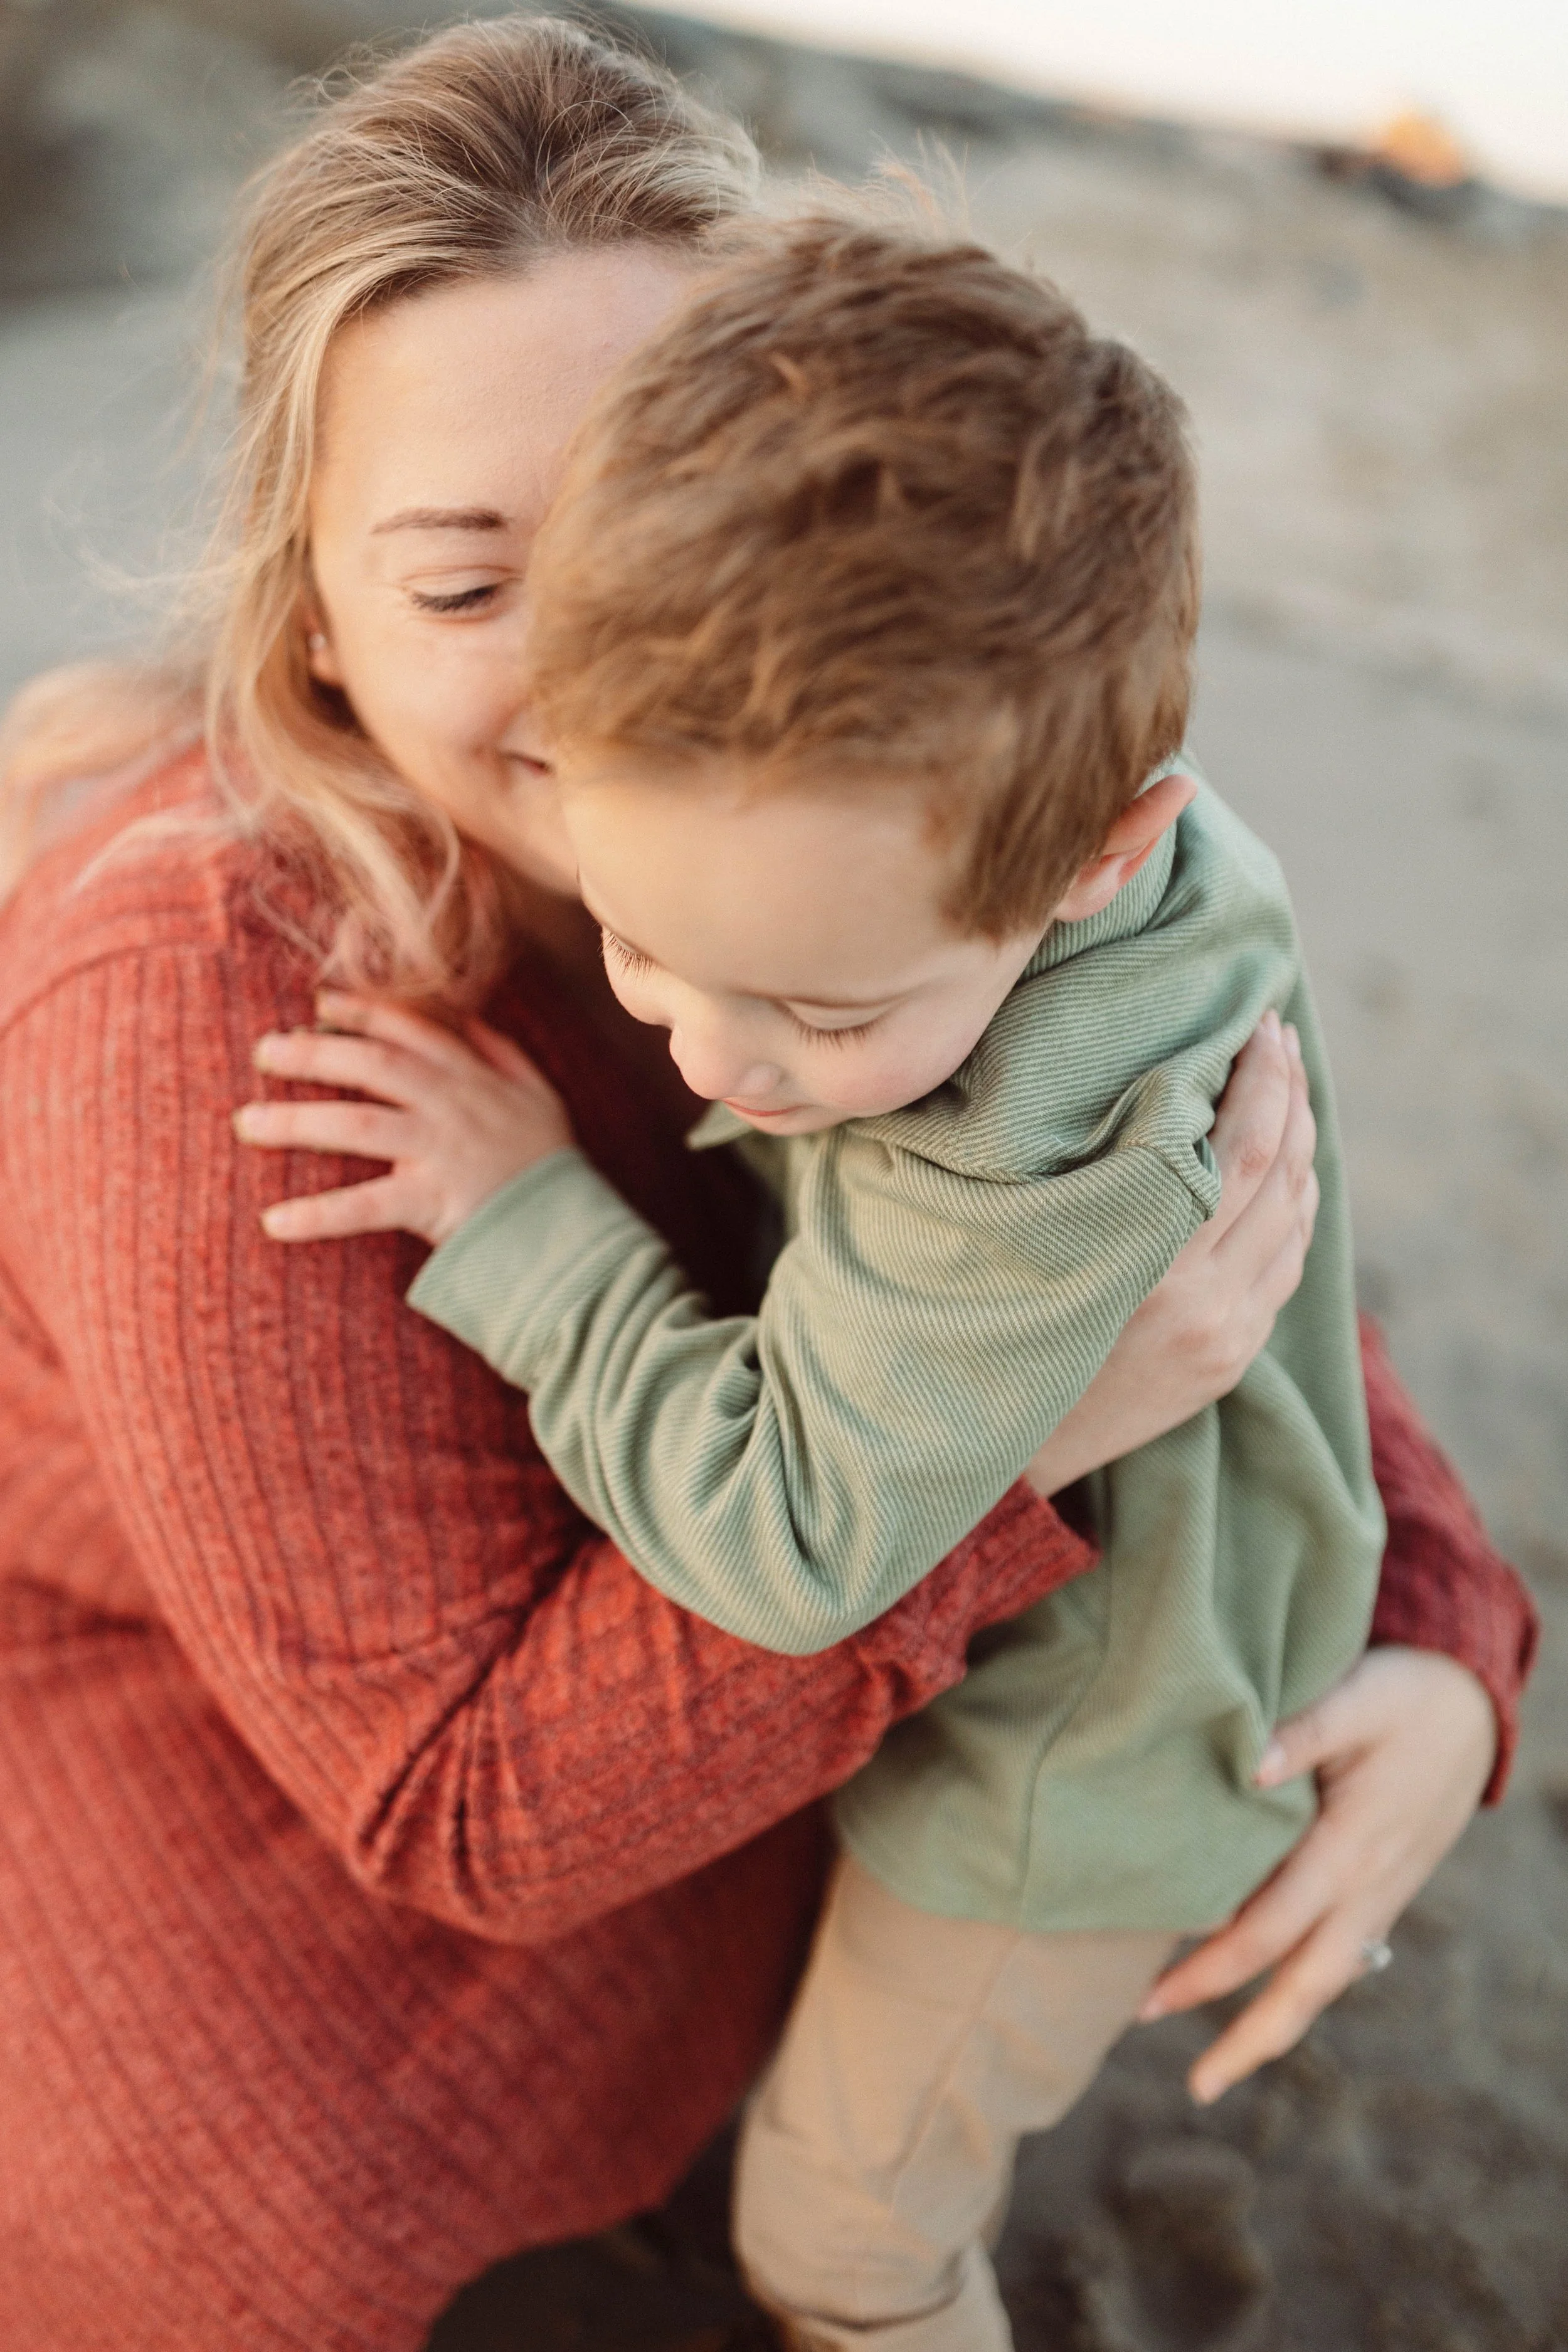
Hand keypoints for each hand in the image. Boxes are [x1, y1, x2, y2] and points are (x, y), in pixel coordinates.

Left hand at [234, 990, 573, 1245]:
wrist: (572, 1232)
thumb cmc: (548, 1165)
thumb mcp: (537, 1095)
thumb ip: (500, 1053)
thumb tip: (464, 1017)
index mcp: (472, 1077)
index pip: (410, 1030)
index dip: (362, 1011)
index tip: (318, 1003)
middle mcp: (452, 1104)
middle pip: (372, 1065)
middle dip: (313, 1053)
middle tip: (262, 1051)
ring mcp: (441, 1151)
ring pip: (357, 1125)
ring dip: (296, 1122)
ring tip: (246, 1123)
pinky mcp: (433, 1202)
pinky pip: (365, 1206)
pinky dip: (318, 1214)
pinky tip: (274, 1221)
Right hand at [1025, 1010, 1317, 1494]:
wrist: (1012, 1455)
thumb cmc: (998, 1325)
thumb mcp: (1037, 1247)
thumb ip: (1090, 1178)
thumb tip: (1136, 1083)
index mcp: (1153, 1269)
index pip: (1241, 1152)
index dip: (1261, 1081)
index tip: (1258, 1023)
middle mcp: (1207, 1304)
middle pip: (1282, 1174)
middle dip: (1289, 1094)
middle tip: (1279, 1035)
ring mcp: (1230, 1335)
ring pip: (1297, 1217)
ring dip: (1301, 1143)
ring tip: (1288, 1085)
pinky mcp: (1235, 1358)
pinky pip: (1288, 1264)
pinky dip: (1297, 1204)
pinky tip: (1286, 1167)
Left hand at [1139, 1646, 1495, 2102]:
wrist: (1473, 1702)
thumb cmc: (1407, 1694)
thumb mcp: (1357, 1696)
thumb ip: (1299, 1730)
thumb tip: (1243, 1767)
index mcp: (1351, 1848)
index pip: (1268, 1929)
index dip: (1208, 1971)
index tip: (1152, 2002)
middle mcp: (1369, 1888)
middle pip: (1305, 1987)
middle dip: (1247, 2040)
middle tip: (1195, 2089)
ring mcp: (1382, 1896)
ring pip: (1325, 1982)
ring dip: (1274, 2026)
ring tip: (1221, 2065)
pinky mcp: (1385, 1889)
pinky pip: (1340, 1956)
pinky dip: (1300, 1986)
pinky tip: (1266, 1994)